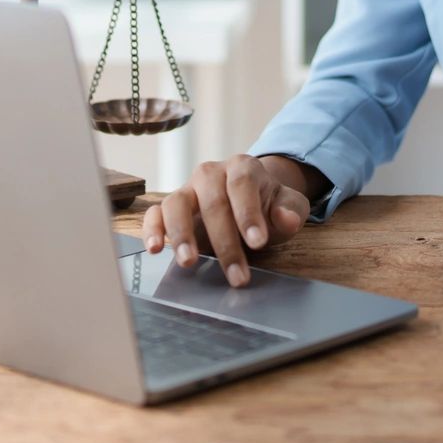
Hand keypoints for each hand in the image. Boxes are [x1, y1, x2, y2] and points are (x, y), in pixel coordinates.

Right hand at [141, 153, 311, 286]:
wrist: (249, 200)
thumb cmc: (268, 205)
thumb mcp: (288, 205)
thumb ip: (290, 211)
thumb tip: (287, 219)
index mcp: (242, 167)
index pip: (242, 185)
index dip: (248, 213)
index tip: (258, 242)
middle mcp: (211, 173)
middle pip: (213, 202)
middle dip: (225, 242)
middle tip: (237, 275)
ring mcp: (187, 189)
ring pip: (177, 204)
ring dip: (182, 235)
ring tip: (189, 263)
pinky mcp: (170, 206)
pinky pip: (155, 212)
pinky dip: (152, 229)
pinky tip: (155, 249)